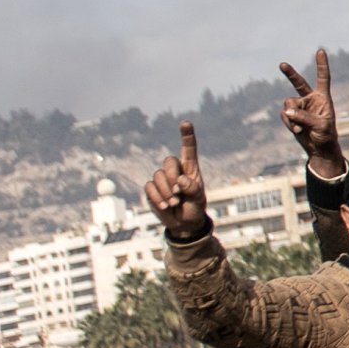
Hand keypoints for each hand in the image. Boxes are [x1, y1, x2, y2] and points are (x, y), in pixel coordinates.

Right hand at [145, 122, 211, 237]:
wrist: (184, 223)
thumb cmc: (194, 208)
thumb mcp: (199, 200)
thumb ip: (193, 189)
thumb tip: (181, 181)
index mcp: (190, 169)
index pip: (188, 149)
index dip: (187, 136)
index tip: (185, 123)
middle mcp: (175, 171)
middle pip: (169, 162)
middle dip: (172, 177)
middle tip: (179, 193)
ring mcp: (162, 179)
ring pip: (157, 176)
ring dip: (166, 191)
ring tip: (175, 203)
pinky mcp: (152, 190)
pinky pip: (149, 187)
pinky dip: (157, 197)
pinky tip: (165, 206)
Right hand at [276, 51, 341, 168]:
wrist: (319, 149)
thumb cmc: (326, 136)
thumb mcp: (321, 126)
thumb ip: (304, 117)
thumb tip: (287, 111)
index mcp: (323, 98)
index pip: (323, 78)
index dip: (321, 65)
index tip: (320, 51)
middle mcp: (310, 99)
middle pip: (298, 83)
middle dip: (290, 73)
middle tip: (282, 64)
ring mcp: (299, 107)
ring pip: (288, 104)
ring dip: (293, 117)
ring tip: (301, 127)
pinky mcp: (291, 116)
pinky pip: (284, 115)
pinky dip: (289, 123)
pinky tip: (297, 131)